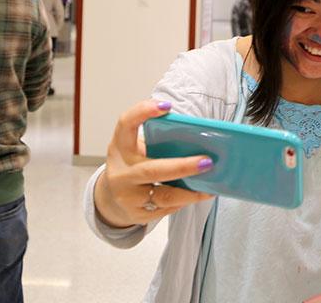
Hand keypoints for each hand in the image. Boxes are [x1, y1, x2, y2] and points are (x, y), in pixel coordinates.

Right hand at [93, 100, 214, 227]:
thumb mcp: (135, 149)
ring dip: (191, 191)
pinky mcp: (136, 214)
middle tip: (207, 162)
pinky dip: (184, 201)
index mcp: (120, 148)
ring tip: (210, 186)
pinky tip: (198, 195)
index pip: (126, 124)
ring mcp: (127, 196)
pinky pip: (167, 209)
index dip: (143, 112)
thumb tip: (198, 138)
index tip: (167, 106)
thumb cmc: (133, 166)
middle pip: (153, 169)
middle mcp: (121, 172)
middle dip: (183, 167)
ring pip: (164, 195)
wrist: (110, 199)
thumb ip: (156, 142)